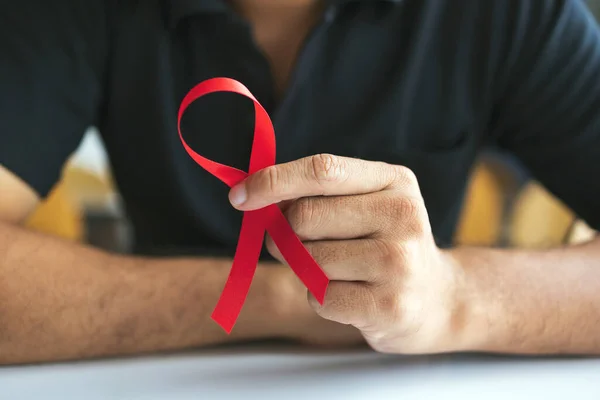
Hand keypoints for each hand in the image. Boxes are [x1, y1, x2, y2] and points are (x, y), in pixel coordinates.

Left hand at [230, 154, 464, 353]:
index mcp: (394, 181)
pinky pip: (318, 297)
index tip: (239, 196)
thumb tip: (253, 195)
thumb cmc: (386, 245)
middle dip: (285, 233)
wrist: (439, 300)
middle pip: (304, 217)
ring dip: (304, 268)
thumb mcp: (367, 205)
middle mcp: (403, 216)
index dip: (272, 181)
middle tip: (297, 244)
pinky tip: (351, 295)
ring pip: (307, 259)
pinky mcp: (388, 306)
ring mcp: (399, 262)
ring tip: (337, 270)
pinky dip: (319, 298)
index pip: (322, 170)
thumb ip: (318, 195)